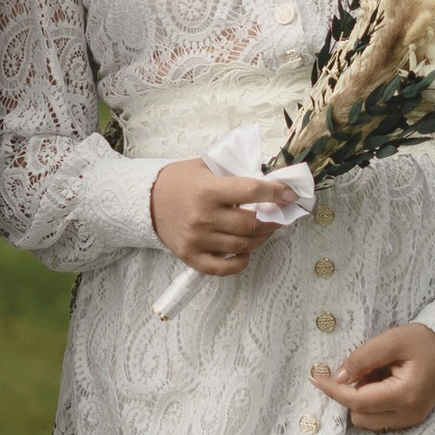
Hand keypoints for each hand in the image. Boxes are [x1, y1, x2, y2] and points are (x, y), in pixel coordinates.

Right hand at [152, 159, 281, 274]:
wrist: (145, 200)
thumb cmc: (179, 180)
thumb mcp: (205, 166)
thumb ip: (234, 172)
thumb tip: (269, 180)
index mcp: (208, 190)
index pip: (252, 191)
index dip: (276, 193)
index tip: (290, 195)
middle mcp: (204, 217)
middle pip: (251, 224)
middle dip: (273, 220)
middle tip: (280, 216)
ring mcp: (198, 240)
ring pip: (243, 245)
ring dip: (261, 238)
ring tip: (264, 229)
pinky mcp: (191, 257)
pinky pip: (224, 268)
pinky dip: (241, 261)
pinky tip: (246, 251)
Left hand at [313, 323, 434, 432]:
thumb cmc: (425, 340)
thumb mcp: (392, 341)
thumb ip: (363, 358)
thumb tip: (338, 376)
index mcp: (405, 396)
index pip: (357, 402)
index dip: (333, 390)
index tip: (316, 377)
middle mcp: (408, 415)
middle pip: (360, 417)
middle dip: (351, 395)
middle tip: (362, 368)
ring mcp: (412, 420)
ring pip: (368, 420)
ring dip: (362, 399)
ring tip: (377, 372)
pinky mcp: (411, 418)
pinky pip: (380, 417)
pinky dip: (373, 402)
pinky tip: (383, 380)